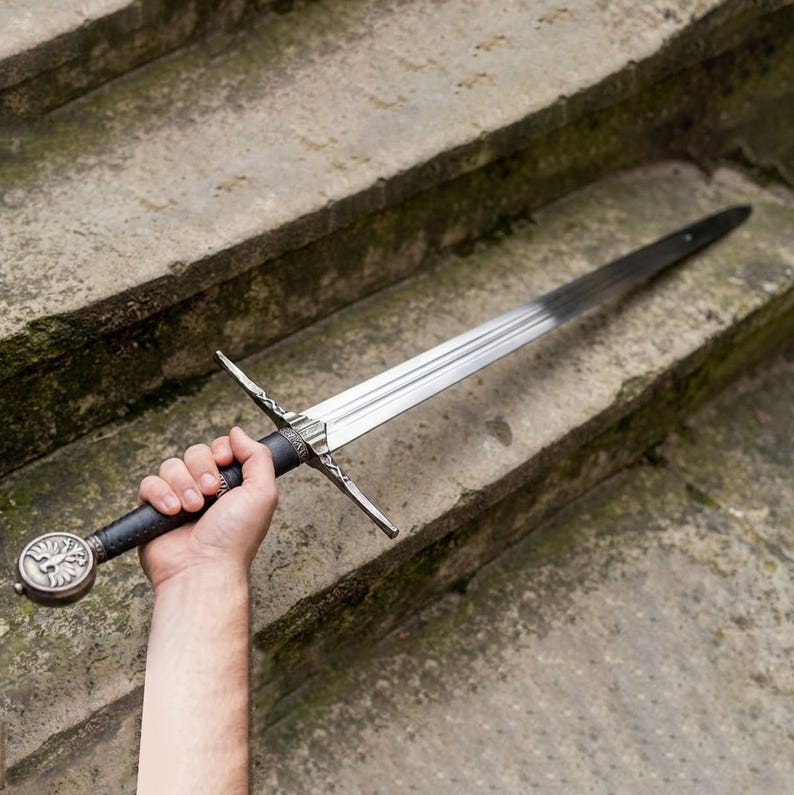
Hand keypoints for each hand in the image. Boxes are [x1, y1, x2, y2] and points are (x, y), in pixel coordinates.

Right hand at [138, 426, 277, 591]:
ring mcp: (178, 497)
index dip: (220, 450)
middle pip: (195, 452)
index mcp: (232, 484)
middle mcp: (205, 488)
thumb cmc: (235, 539)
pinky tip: (172, 512)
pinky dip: (160, 495)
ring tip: (193, 508)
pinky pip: (149, 483)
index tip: (225, 462)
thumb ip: (258, 457)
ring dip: (183, 484)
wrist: (203, 569)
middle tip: (212, 493)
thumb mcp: (262, 494)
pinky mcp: (154, 509)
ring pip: (171, 465)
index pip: (219, 448)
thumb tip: (238, 433)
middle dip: (202, 469)